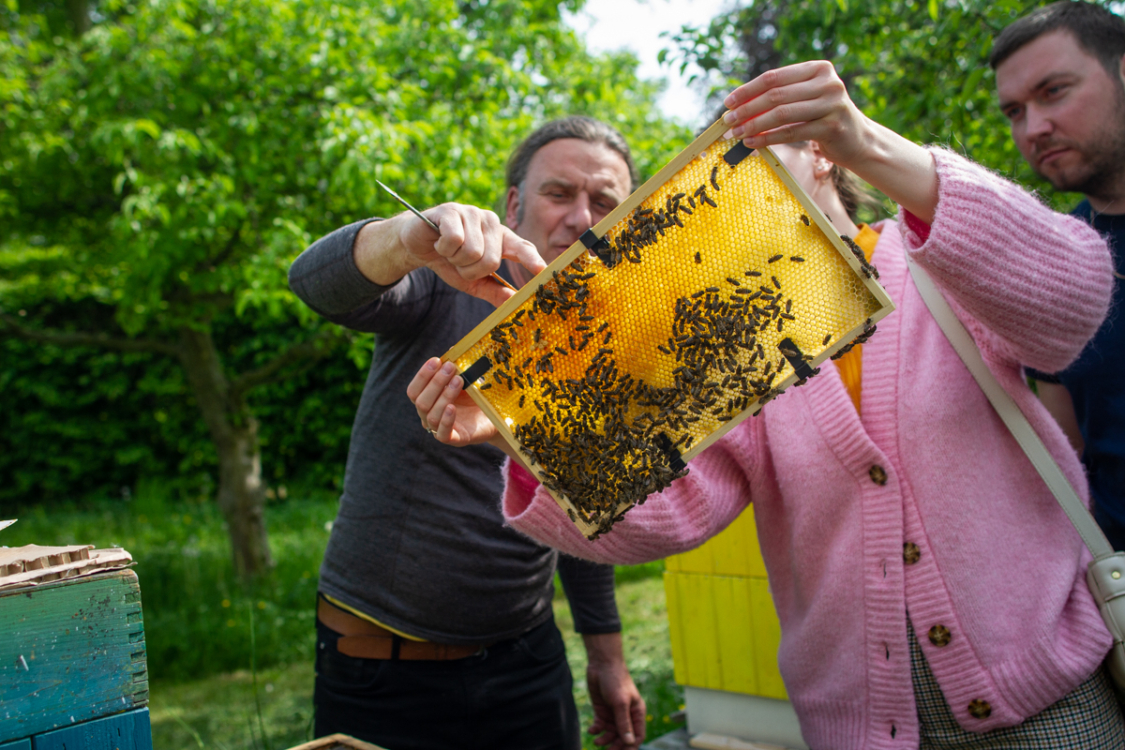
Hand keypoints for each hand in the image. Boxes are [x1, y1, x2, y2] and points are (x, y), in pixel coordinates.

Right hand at [399, 203, 544, 306]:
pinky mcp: (452, 211)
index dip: (532, 259)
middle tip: (458, 263)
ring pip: (472, 252)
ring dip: (455, 260)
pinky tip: (439, 242)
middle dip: (470, 271)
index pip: (522, 247)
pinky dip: (443, 249)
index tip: (542, 271)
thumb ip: (494, 291)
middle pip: (491, 260)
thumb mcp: (473, 281)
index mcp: (501, 238)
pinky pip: (455, 241)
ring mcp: (472, 213)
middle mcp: (491, 222)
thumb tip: (515, 302)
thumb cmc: (449, 262)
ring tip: (449, 252)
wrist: (417, 245)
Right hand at [406, 357, 498, 446]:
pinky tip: (451, 407)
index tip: (436, 360)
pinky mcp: (454, 440)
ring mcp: (439, 429)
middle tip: (450, 367)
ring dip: (444, 395)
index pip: (414, 389)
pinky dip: (446, 419)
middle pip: (420, 401)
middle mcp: (429, 415)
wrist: (496, 418)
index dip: (422, 375)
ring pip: (431, 415)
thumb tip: (453, 350)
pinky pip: (443, 433)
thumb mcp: (466, 381)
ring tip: (458, 381)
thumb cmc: (476, 398)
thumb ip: (457, 368)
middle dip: (435, 382)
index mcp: (428, 400)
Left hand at [584, 633, 645, 749]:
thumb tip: (629, 743)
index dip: (631, 745)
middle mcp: (626, 715)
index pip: (637, 735)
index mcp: (636, 713)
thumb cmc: (616, 681)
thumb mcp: (620, 703)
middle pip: (623, 737)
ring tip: (596, 741)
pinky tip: (591, 730)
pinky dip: (596, 730)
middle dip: (616, 745)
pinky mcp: (602, 710)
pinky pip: (600, 725)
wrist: (601, 664)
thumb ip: (624, 723)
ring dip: (604, 739)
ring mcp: (613, 713)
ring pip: (611, 733)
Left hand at [722, 61, 871, 170]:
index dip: (748, 90)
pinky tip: (753, 142)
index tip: (729, 102)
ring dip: (754, 125)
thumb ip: (780, 97)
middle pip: (776, 95)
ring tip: (736, 133)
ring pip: (782, 114)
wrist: (859, 139)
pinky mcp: (832, 126)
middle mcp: (827, 82)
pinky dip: (768, 138)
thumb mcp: (805, 99)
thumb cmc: (824, 118)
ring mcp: (832, 103)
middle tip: (728, 121)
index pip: (774, 77)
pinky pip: (792, 132)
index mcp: (818, 68)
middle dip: (748, 109)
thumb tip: (739, 107)